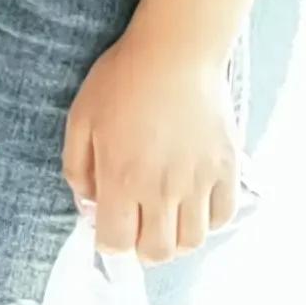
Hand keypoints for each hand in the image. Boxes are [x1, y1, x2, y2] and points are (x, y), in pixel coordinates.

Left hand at [62, 24, 239, 260]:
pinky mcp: (228, 169)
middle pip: (157, 253)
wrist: (176, 52)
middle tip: (137, 229)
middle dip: (141, 250)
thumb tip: (89, 205)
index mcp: (122, 178)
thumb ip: (77, 169)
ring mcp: (200, 181)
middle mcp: (163, 188)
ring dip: (175, 240)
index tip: (109, 228)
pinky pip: (223, 216)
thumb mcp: (80, 120)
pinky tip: (194, 205)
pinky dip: (208, 222)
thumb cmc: (121, 81)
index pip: (116, 243)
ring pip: (192, 242)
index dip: (109, 244)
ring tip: (165, 221)